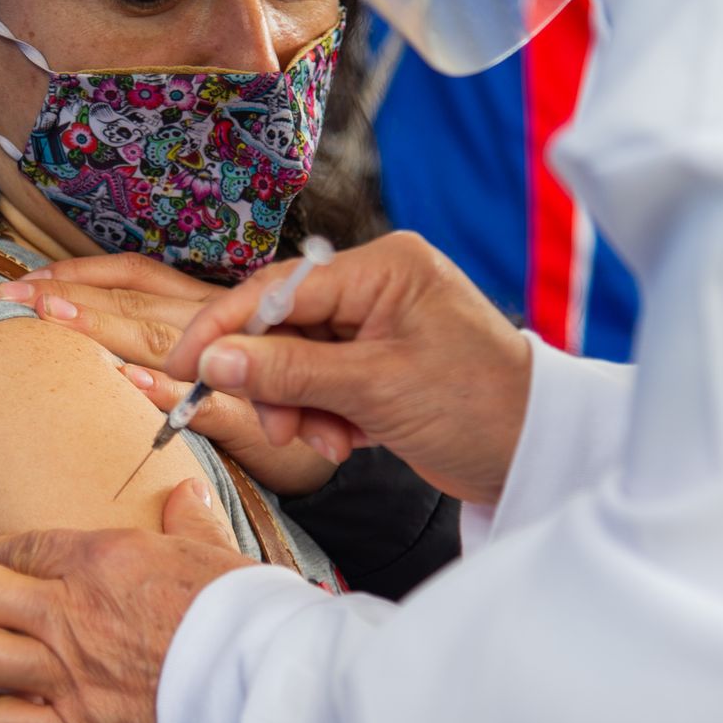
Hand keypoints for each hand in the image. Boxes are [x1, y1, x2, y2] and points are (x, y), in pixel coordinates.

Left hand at [0, 253, 338, 495]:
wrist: (333, 439)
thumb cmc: (264, 396)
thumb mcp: (214, 361)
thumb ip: (164, 346)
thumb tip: (97, 349)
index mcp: (201, 307)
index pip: (131, 278)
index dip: (78, 274)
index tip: (21, 281)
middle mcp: (216, 324)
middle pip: (134, 301)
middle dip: (70, 294)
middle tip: (9, 297)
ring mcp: (236, 367)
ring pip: (164, 339)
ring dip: (106, 326)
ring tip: (53, 316)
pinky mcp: (255, 417)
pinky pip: (211, 401)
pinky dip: (170, 390)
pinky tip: (130, 382)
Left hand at [0, 477, 255, 722]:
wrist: (272, 697)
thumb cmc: (253, 621)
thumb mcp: (220, 557)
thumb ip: (191, 524)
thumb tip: (186, 492)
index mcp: (105, 559)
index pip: (19, 546)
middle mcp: (72, 613)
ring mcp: (68, 676)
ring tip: (6, 660)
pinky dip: (7, 720)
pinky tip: (29, 712)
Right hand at [164, 232, 532, 504]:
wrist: (538, 454)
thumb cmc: (480, 407)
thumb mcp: (375, 390)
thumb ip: (290, 373)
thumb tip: (214, 363)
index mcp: (383, 268)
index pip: (279, 288)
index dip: (224, 327)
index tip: (183, 366)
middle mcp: (378, 288)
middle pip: (283, 327)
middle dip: (273, 382)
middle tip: (279, 426)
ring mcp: (379, 328)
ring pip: (298, 362)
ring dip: (299, 407)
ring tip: (327, 440)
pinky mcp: (380, 367)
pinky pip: (323, 385)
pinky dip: (323, 416)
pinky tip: (349, 439)